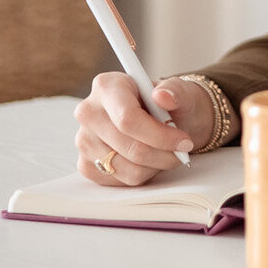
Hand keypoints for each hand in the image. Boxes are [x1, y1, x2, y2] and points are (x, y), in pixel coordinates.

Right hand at [74, 72, 212, 186]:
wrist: (164, 120)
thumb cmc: (170, 104)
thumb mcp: (181, 92)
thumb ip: (175, 91)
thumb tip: (163, 96)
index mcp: (107, 86)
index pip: (127, 118)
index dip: (159, 135)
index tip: (183, 141)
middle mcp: (89, 113)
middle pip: (130, 147)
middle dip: (163, 153)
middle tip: (182, 150)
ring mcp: (84, 140)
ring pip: (128, 169)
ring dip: (156, 165)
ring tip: (165, 151)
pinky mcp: (86, 165)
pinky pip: (122, 181)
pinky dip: (143, 174)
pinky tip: (148, 159)